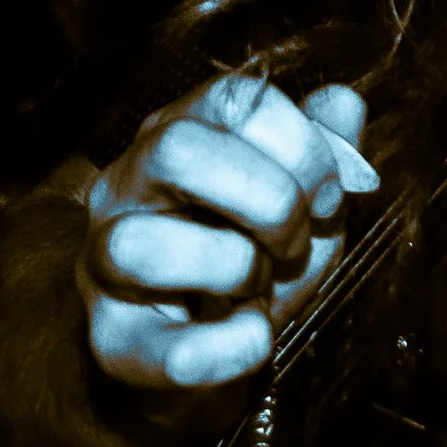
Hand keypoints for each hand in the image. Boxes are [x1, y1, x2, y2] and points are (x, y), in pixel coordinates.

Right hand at [79, 74, 379, 417]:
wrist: (201, 345)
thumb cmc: (248, 252)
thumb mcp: (297, 193)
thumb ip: (324, 145)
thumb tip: (342, 103)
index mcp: (179, 132)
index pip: (232, 98)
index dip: (298, 144)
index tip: (330, 196)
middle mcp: (127, 185)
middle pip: (176, 150)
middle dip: (266, 197)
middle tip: (297, 238)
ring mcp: (105, 262)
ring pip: (140, 246)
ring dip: (233, 267)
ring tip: (258, 283)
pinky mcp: (112, 341)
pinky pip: (167, 348)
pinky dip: (229, 348)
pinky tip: (255, 336)